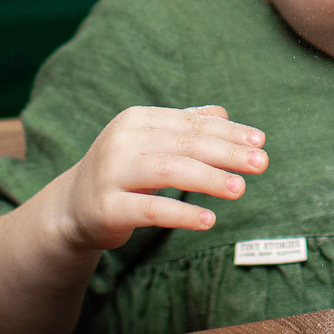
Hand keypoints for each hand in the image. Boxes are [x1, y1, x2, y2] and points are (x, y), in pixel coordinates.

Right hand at [53, 105, 267, 251]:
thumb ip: (185, 127)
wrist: (72, 208)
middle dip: (227, 153)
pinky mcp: (108, 207)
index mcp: (137, 120)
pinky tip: (209, 219)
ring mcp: (112, 173)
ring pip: (170, 171)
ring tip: (240, 189)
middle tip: (261, 163)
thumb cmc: (124, 172)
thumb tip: (224, 114)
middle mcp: (122, 141)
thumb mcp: (151, 144)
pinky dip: (183, 213)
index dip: (228, 132)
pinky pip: (151, 209)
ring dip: (210, 179)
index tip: (260, 142)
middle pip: (185, 144)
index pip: (192, 123)